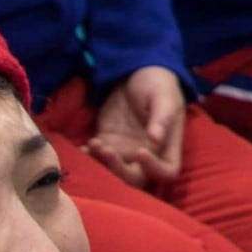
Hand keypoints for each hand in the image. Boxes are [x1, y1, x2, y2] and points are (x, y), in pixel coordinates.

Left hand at [90, 64, 190, 188]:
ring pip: (114, 173)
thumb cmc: (158, 83)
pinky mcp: (108, 142)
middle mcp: (148, 154)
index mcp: (167, 145)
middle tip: (107, 149)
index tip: (140, 151)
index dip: (153, 169)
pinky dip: (89, 157)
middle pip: (136, 179)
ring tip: (93, 144)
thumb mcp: (164, 96)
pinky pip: (98, 159)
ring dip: (101, 164)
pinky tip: (84, 146)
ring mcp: (126, 150)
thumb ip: (161, 118)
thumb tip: (155, 140)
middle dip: (119, 171)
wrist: (136, 72)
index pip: (166, 172)